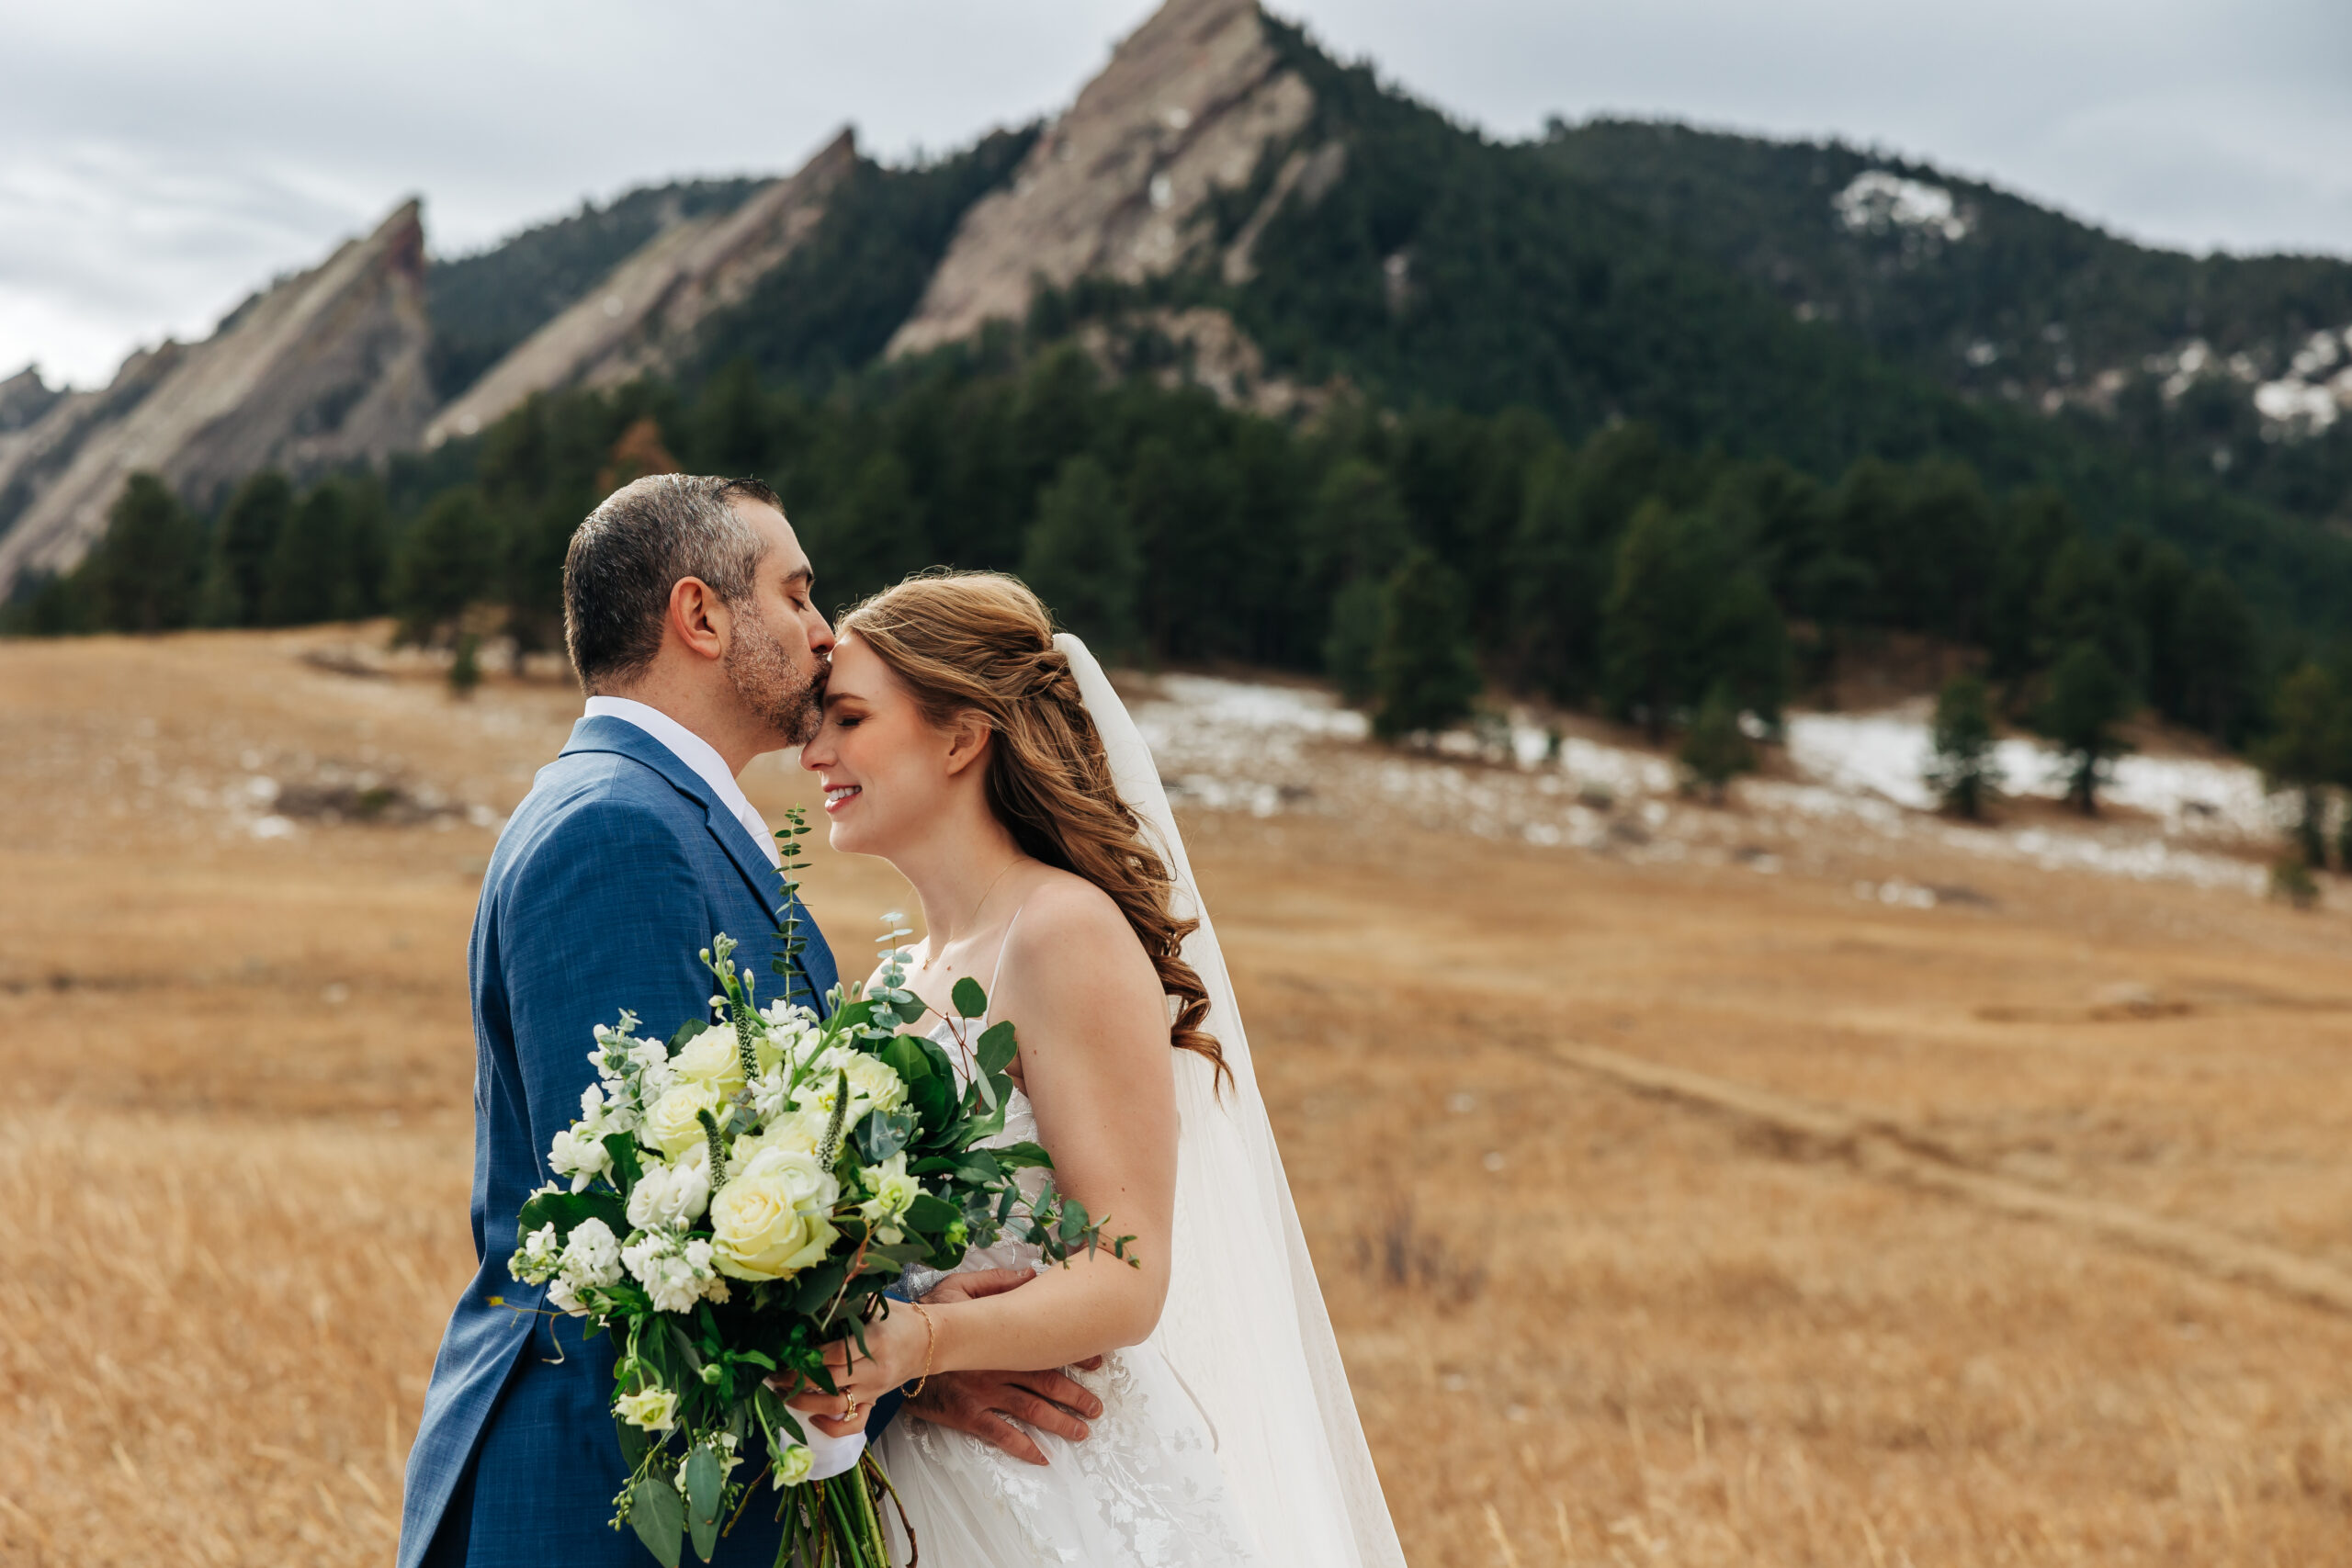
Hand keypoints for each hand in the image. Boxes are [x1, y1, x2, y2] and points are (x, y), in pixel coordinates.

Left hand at [776, 1306, 925, 1430]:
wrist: (929, 1343)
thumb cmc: (899, 1320)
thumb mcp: (876, 1305)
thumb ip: (847, 1305)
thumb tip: (811, 1299)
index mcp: (875, 1343)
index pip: (836, 1354)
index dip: (808, 1356)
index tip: (785, 1353)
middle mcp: (874, 1371)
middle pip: (830, 1382)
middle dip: (797, 1380)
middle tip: (773, 1374)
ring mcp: (874, 1390)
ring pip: (836, 1407)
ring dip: (805, 1403)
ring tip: (782, 1393)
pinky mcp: (875, 1402)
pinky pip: (853, 1424)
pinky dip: (831, 1427)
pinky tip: (812, 1418)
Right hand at [902, 1269, 1104, 1466]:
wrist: (895, 1348)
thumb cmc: (928, 1316)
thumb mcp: (959, 1288)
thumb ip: (997, 1283)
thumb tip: (1031, 1275)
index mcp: (1002, 1338)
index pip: (1048, 1347)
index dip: (1075, 1356)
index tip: (1097, 1363)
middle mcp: (999, 1366)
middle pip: (1048, 1384)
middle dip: (1076, 1396)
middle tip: (1097, 1409)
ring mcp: (984, 1392)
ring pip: (1031, 1410)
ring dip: (1060, 1422)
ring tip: (1082, 1431)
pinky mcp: (967, 1413)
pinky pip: (999, 1433)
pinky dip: (1022, 1447)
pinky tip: (1041, 1458)